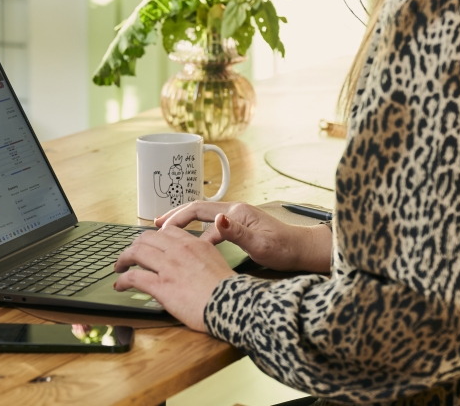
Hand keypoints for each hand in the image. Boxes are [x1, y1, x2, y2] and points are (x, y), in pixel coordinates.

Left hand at [114, 226, 233, 331]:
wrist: (233, 305)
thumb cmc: (229, 290)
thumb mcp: (215, 261)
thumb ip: (198, 256)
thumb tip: (189, 262)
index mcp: (193, 243)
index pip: (167, 231)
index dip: (153, 237)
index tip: (148, 244)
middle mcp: (179, 250)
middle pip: (147, 238)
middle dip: (134, 245)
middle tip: (130, 254)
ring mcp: (169, 267)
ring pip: (136, 252)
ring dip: (123, 259)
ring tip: (119, 266)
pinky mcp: (161, 286)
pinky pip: (134, 277)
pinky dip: (123, 280)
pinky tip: (120, 285)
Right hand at [156, 201, 331, 272]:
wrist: (302, 250)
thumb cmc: (284, 249)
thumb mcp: (260, 245)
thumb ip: (237, 233)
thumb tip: (218, 220)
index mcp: (235, 212)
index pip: (199, 209)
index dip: (178, 217)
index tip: (162, 227)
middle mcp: (234, 211)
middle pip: (197, 209)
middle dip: (176, 216)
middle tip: (156, 225)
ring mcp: (236, 218)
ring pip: (204, 217)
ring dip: (186, 224)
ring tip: (169, 234)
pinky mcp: (240, 226)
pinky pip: (213, 226)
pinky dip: (199, 233)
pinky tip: (194, 244)